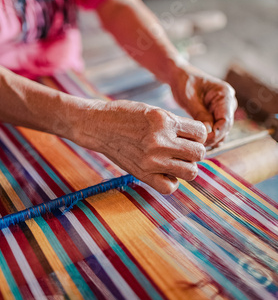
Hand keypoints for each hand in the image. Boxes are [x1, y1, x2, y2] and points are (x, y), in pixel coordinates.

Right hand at [76, 99, 206, 193]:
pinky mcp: (142, 174)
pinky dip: (171, 181)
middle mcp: (160, 141)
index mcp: (164, 121)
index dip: (198, 134)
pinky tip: (164, 172)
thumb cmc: (125, 115)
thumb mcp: (153, 111)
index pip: (201, 132)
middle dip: (194, 151)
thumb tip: (198, 139)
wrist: (97, 125)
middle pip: (199, 153)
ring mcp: (151, 160)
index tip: (188, 135)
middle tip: (182, 148)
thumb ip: (175, 124)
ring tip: (175, 160)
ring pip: (190, 172)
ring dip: (186, 167)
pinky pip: (170, 187)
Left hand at [169, 63, 236, 146]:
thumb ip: (200, 114)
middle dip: (212, 138)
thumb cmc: (184, 82)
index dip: (215, 134)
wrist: (180, 75)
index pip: (226, 120)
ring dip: (210, 139)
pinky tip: (196, 141)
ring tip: (194, 144)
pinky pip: (215, 129)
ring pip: (221, 131)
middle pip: (225, 128)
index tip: (201, 141)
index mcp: (225, 94)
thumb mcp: (190, 98)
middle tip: (195, 145)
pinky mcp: (217, 115)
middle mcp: (229, 102)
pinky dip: (207, 136)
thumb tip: (209, 133)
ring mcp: (224, 109)